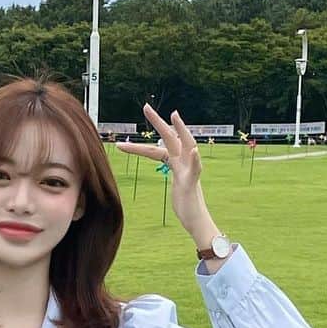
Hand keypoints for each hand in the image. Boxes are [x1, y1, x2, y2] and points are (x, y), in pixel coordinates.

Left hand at [116, 103, 210, 233]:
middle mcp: (183, 164)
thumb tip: (164, 162)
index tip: (129, 136)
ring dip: (181, 130)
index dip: (142, 143)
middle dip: (157, 122)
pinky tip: (194, 151)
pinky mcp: (192, 184)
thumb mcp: (174, 184)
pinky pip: (195, 170)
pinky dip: (195, 160)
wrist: (197, 221)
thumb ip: (170, 171)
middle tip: (145, 107)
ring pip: (186, 146)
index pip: (156, 149)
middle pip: (169, 138)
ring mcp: (189, 172)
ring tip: (175, 115)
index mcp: (175, 164)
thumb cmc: (185, 204)